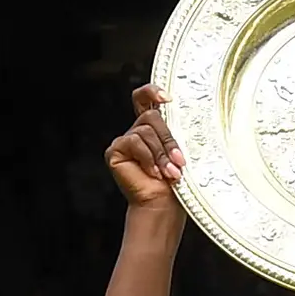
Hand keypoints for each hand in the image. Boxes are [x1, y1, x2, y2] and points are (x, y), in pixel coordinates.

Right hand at [106, 85, 184, 208]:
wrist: (162, 204)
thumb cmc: (174, 181)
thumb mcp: (178, 150)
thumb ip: (174, 130)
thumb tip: (177, 111)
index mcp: (152, 127)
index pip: (145, 98)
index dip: (152, 91)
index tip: (168, 98)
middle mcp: (136, 131)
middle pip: (151, 116)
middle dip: (168, 139)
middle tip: (179, 161)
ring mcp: (125, 141)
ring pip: (145, 131)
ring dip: (161, 154)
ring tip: (169, 173)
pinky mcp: (115, 151)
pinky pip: (134, 142)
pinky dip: (147, 157)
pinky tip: (152, 173)